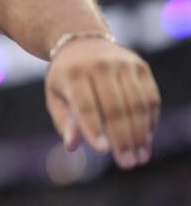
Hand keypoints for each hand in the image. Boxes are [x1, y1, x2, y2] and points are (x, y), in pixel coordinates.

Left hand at [45, 38, 159, 168]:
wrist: (81, 42)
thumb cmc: (66, 77)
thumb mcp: (55, 95)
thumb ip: (64, 120)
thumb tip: (72, 145)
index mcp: (74, 73)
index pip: (85, 104)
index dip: (93, 128)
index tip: (101, 151)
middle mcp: (100, 65)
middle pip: (115, 107)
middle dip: (122, 139)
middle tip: (127, 164)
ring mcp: (123, 64)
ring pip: (137, 103)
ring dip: (140, 134)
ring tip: (140, 157)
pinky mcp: (140, 67)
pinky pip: (150, 97)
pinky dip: (150, 120)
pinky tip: (147, 139)